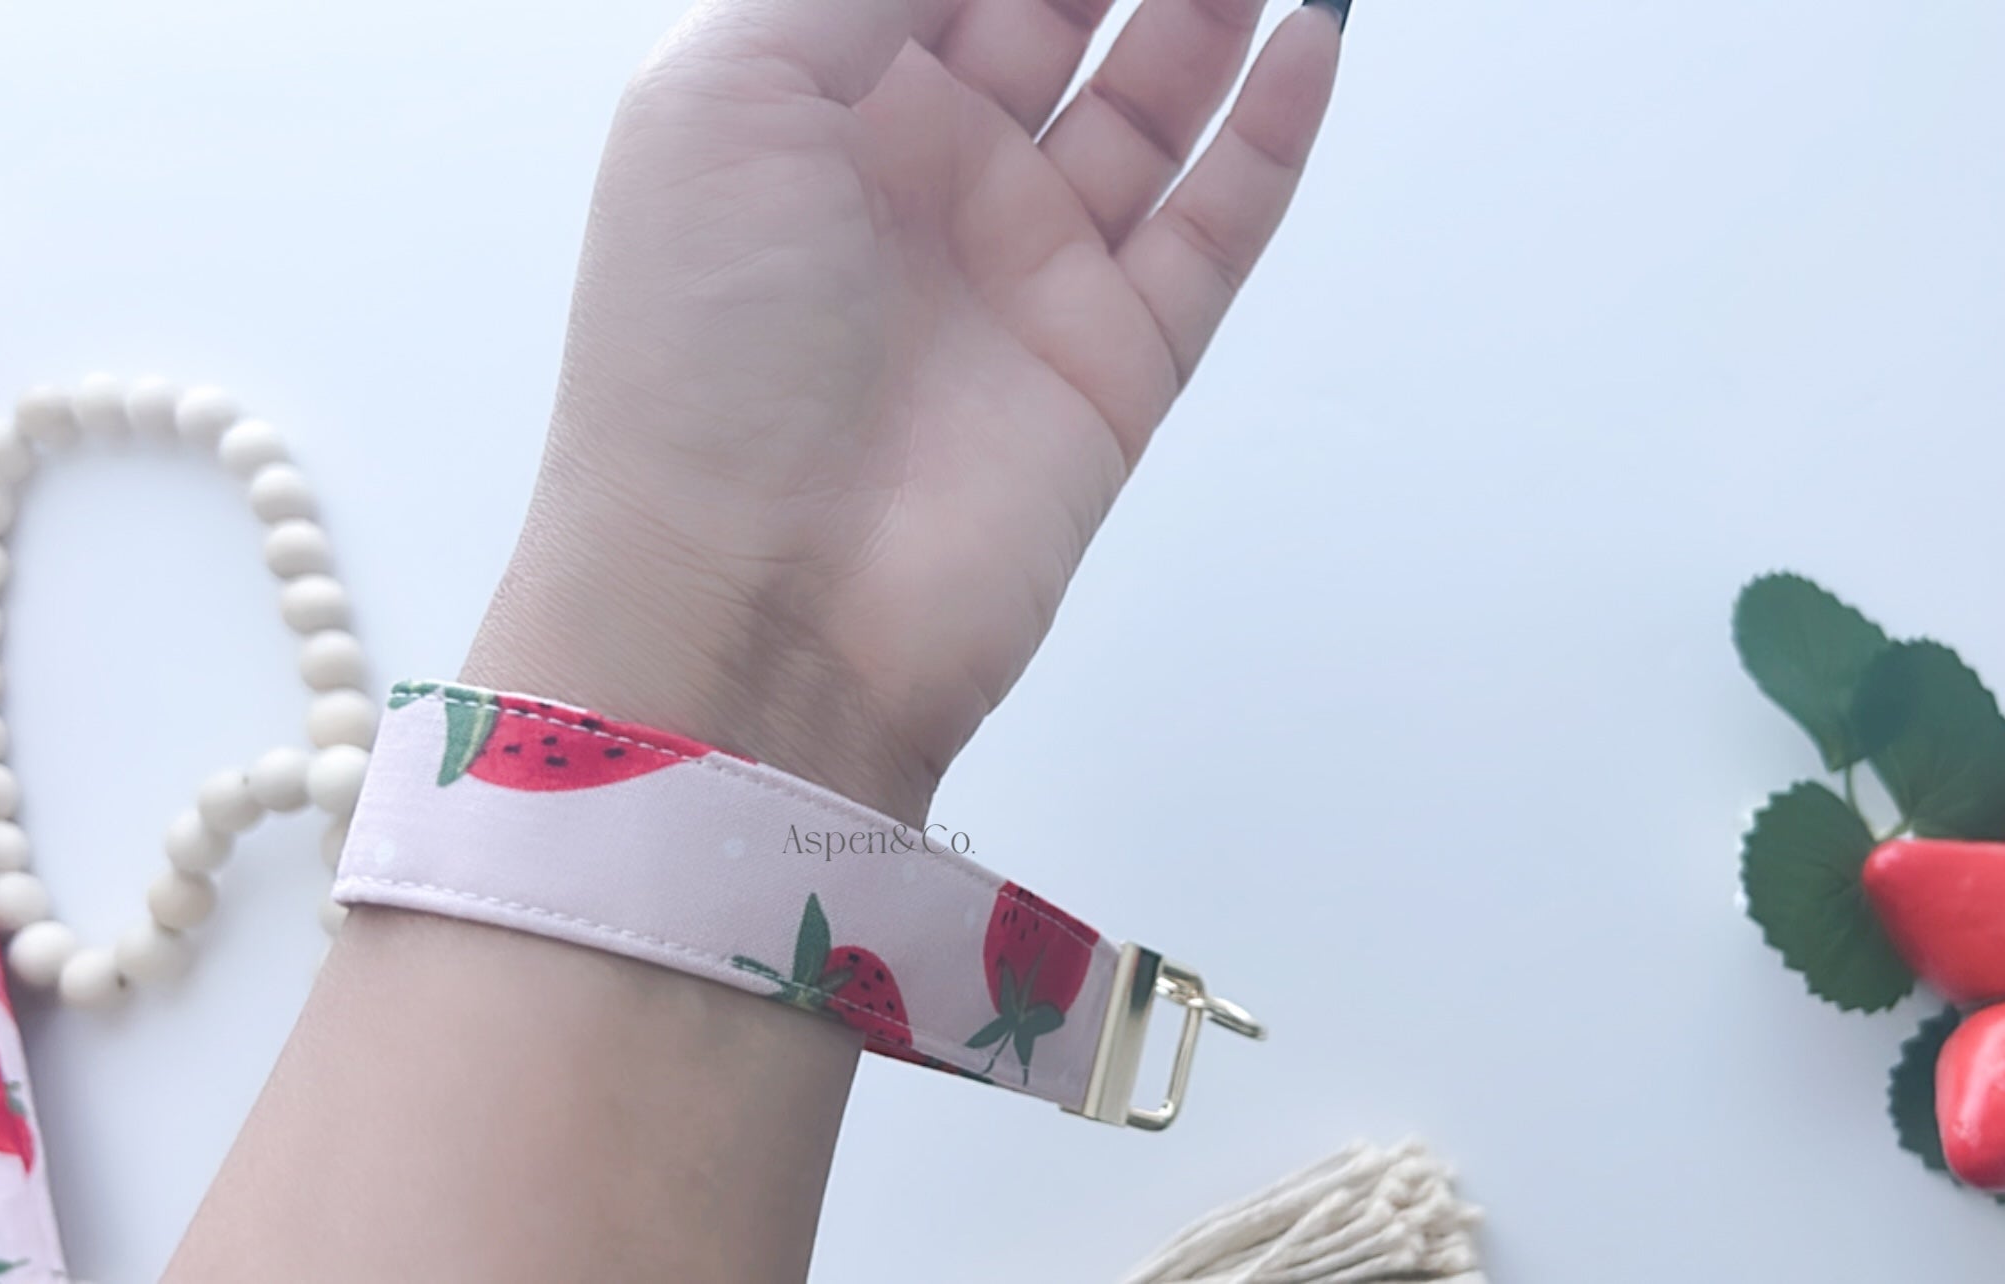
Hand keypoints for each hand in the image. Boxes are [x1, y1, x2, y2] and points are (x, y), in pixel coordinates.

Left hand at [469, 0, 1346, 820]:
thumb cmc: (693, 357)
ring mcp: (1027, 271)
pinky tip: (1311, 37)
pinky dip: (1271, 134)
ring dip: (1212, 12)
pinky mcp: (1115, 362)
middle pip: (1061, 15)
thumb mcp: (727, 95)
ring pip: (1151, 106)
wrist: (748, 602)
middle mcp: (927, 179)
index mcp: (816, 105)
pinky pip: (1213, 225)